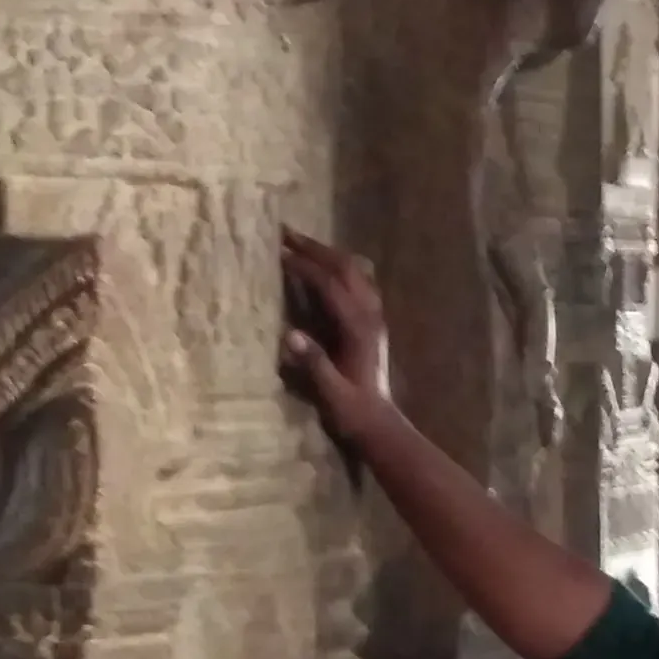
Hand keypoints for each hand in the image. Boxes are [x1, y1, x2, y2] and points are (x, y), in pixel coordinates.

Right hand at [279, 228, 393, 451]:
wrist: (379, 424)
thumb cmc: (351, 411)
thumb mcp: (330, 393)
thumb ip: (314, 364)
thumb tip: (290, 335)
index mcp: (358, 328)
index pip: (330, 285)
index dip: (305, 267)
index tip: (280, 254)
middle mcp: (370, 315)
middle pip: (345, 267)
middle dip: (316, 248)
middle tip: (286, 234)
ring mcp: (374, 317)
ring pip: (355, 271)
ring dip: (329, 254)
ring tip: (301, 245)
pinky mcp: (372, 322)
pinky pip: (359, 282)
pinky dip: (339, 268)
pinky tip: (324, 269)